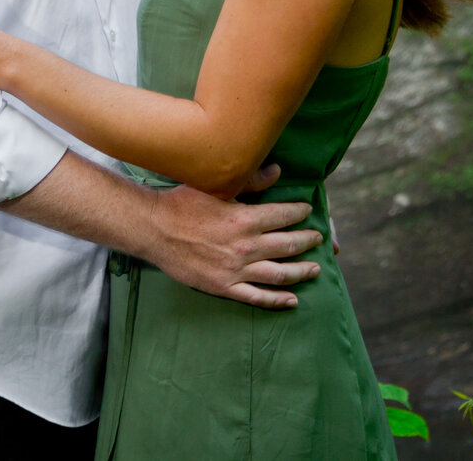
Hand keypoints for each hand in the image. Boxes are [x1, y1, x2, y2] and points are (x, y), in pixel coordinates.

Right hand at [132, 169, 322, 307]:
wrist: (154, 230)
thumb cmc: (182, 203)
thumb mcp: (215, 186)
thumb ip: (250, 180)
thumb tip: (278, 172)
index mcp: (245, 219)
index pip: (283, 216)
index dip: (299, 213)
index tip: (307, 211)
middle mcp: (246, 246)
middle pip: (287, 245)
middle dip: (307, 241)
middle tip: (318, 238)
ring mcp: (236, 270)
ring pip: (279, 274)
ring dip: (301, 272)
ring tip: (315, 269)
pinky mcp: (225, 287)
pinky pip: (257, 297)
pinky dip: (277, 299)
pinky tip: (292, 300)